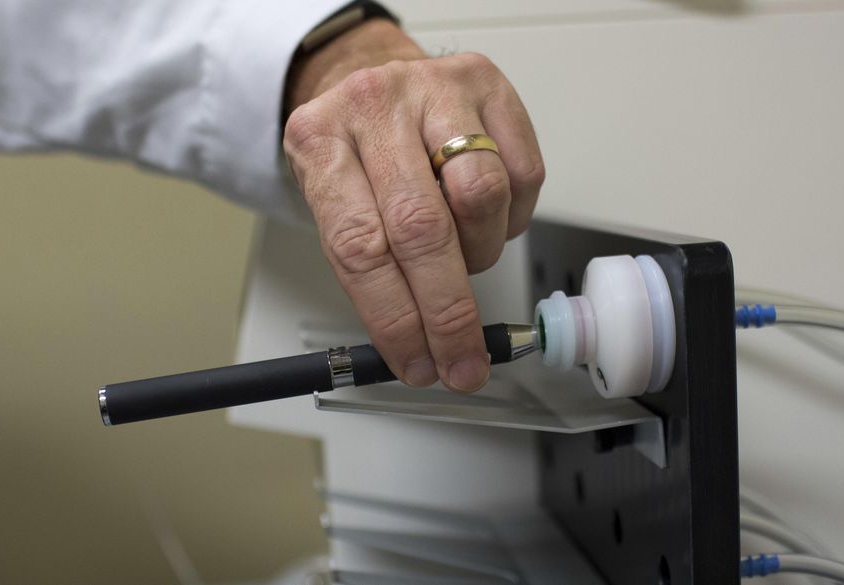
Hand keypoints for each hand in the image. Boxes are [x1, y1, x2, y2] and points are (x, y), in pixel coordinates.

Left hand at [284, 19, 543, 391]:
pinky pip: (522, 173)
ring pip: (481, 197)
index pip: (360, 249)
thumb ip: (369, 268)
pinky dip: (510, 219)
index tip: (419, 364)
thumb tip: (417, 348)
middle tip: (462, 359)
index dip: (396, 319)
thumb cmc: (355, 153)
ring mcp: (435, 88)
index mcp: (320, 142)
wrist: (371, 79)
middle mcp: (375, 106)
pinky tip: (486, 220)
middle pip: (423, 228)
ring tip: (464, 259)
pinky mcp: (485, 84)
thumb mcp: (334, 203)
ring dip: (479, 255)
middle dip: (448, 312)